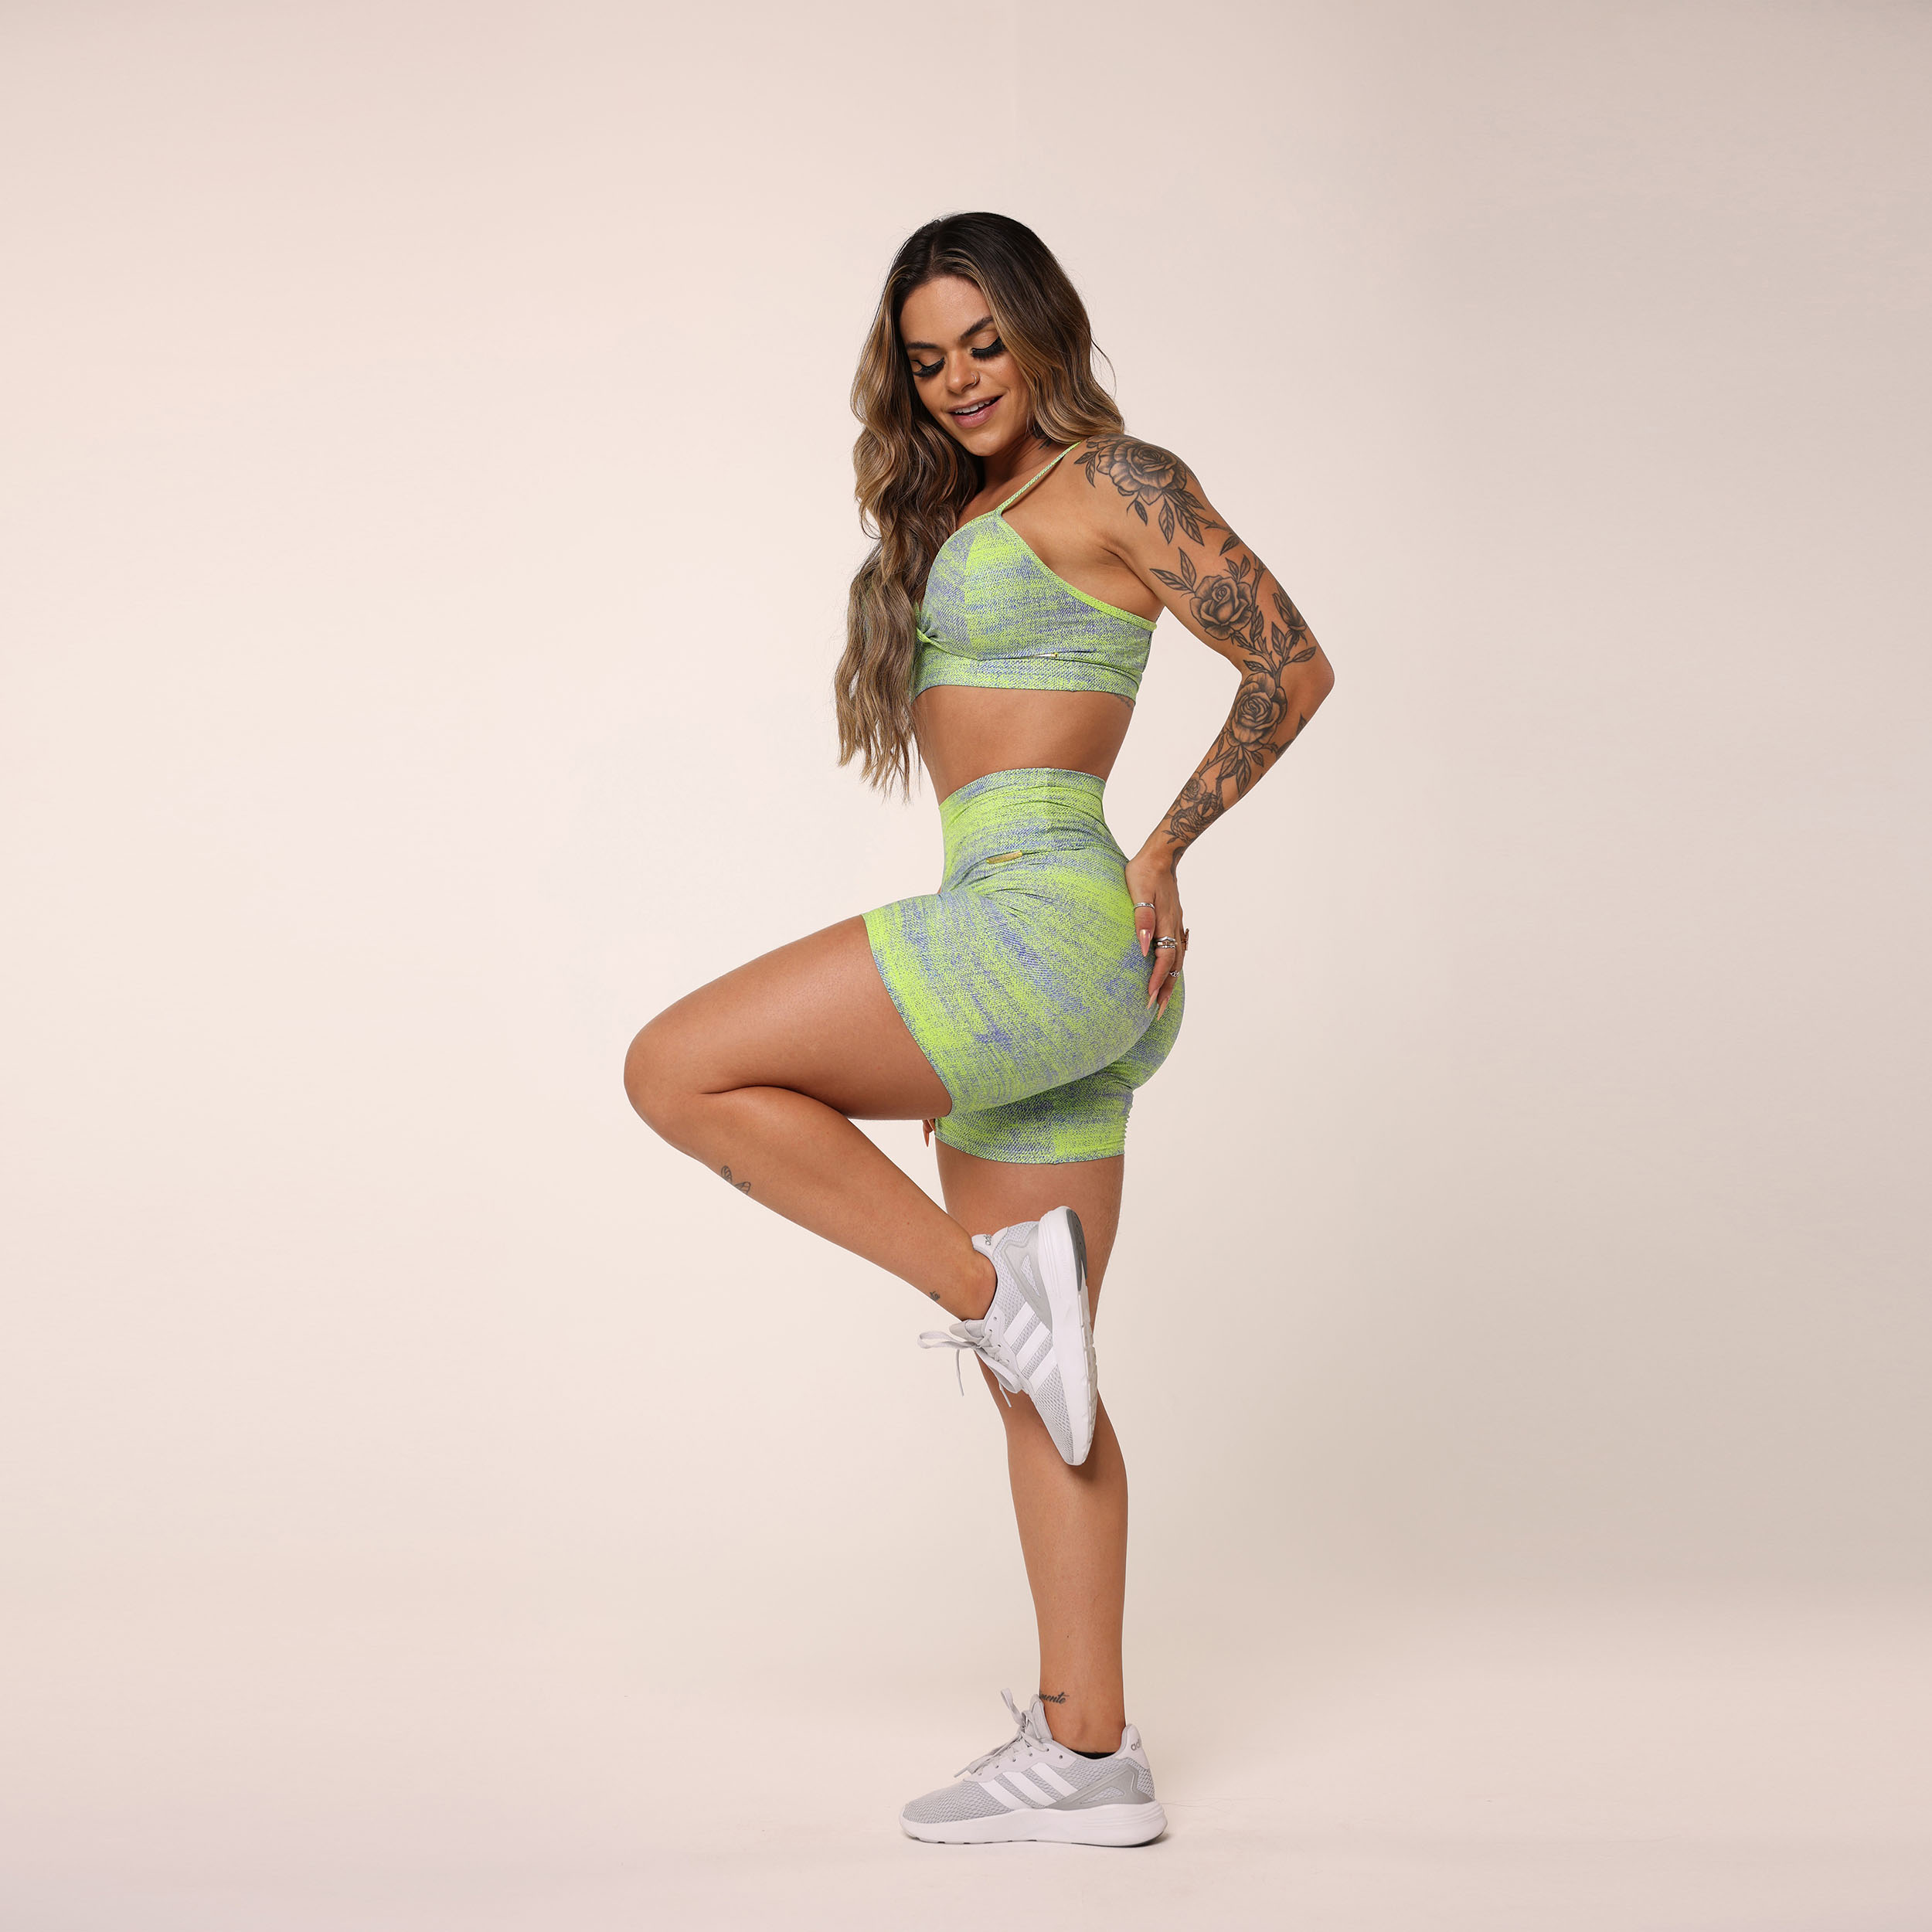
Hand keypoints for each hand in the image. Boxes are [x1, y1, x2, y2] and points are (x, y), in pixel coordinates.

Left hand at [1125, 849, 1188, 1018]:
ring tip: (1163, 999)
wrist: (1161, 855)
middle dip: (1166, 990)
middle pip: (1173, 966)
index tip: (1149, 999)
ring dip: (1170, 980)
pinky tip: (1169, 970)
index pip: (1163, 959)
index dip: (1156, 980)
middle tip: (1158, 1012)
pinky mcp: (1174, 921)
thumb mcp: (1138, 891)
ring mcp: (1176, 924)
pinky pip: (1177, 949)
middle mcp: (1174, 927)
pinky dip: (1174, 965)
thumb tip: (1143, 946)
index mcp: (1165, 923)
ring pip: (1177, 959)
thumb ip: (1141, 918)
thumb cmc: (1143, 872)